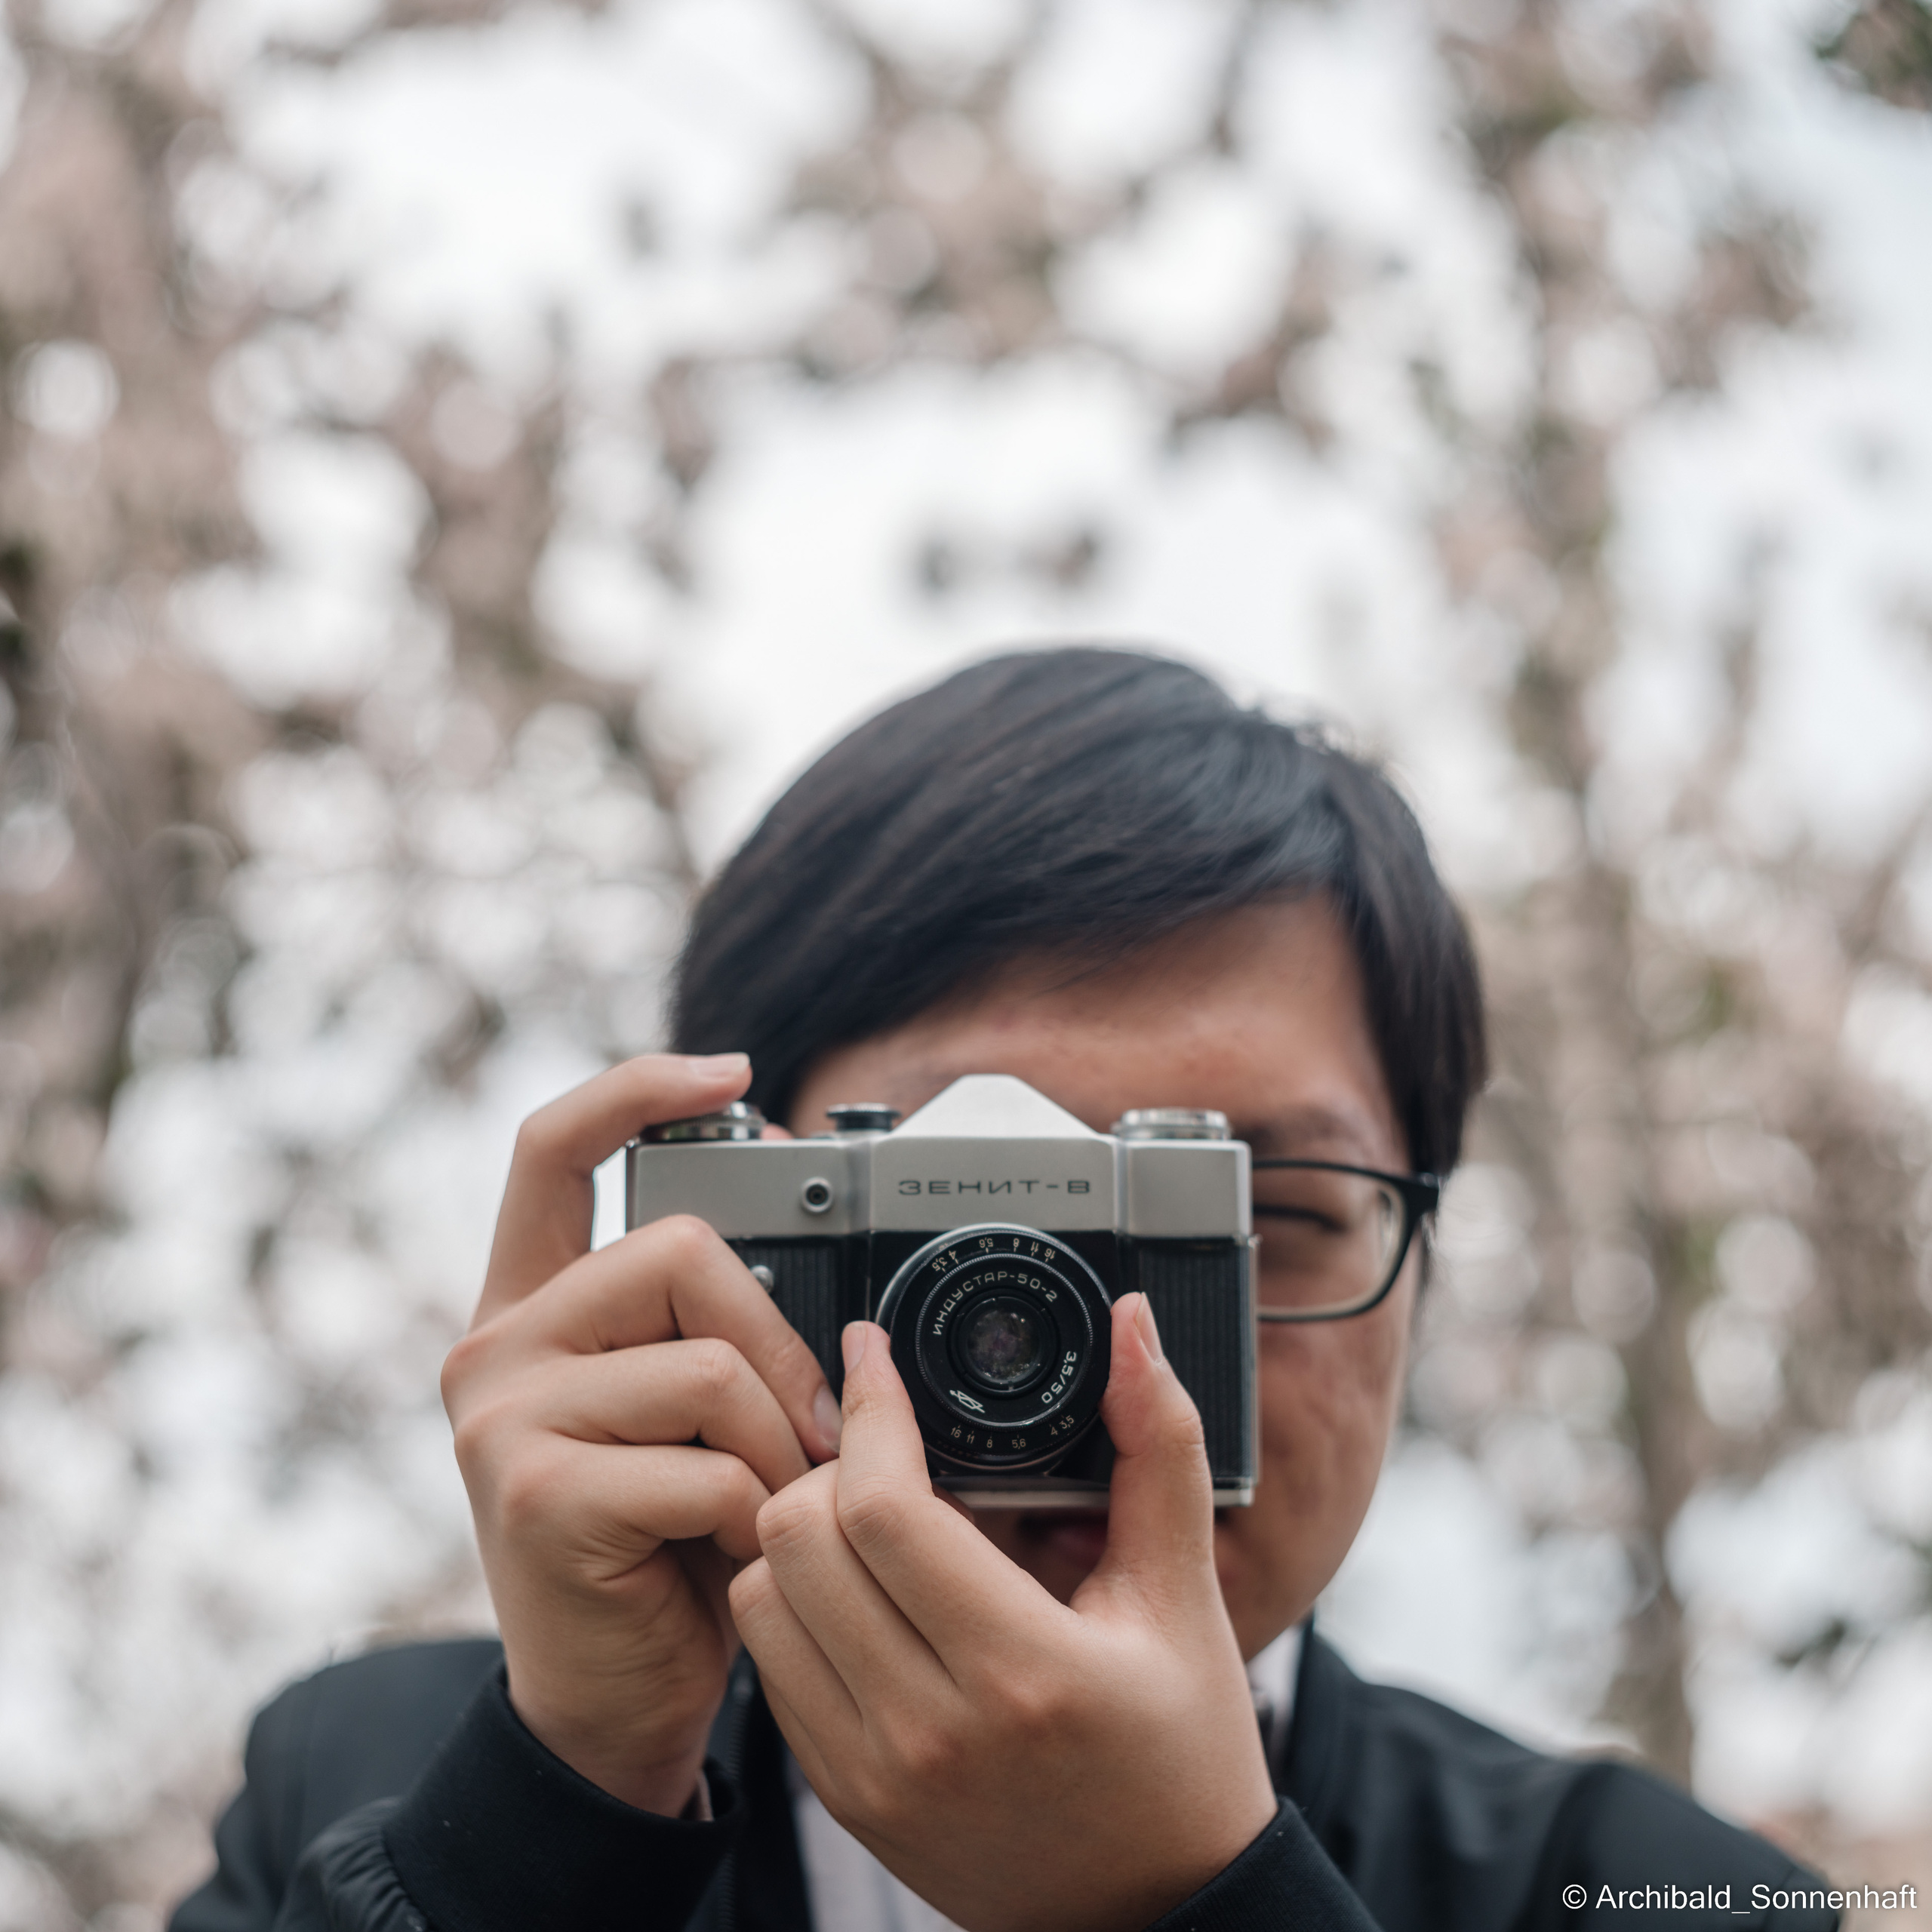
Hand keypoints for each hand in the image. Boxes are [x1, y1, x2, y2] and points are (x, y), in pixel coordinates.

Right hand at [442, 1052, 841, 1814]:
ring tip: (772, 1504)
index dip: (636, 1085)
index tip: (726, 1070)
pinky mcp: (537, 1495)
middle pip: (679, 1250)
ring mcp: (504, 1419)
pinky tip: (737, 1551)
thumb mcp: (673, 1413)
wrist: (606, 1710)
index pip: (552, 1147)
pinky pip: (708, 1462)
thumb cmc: (662, 1550)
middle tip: (803, 1430)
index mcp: (529, 1306)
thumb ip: (697, 1321)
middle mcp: (496, 1346)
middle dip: (777, 1340)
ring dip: (780, 1445)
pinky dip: (758, 1510)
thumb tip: (796, 1229)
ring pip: (711, 1364)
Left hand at [729, 1296, 1276, 1931]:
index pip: (883, 1509)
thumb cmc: (1180, 1752)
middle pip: (797, 1538)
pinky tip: (860, 1589)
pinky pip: (770, 1665)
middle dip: (831, 1462)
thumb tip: (1134, 1327)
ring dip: (802, 1534)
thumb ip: (1159, 1446)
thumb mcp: (1183, 1593)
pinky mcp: (843, 1797)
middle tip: (882, 1444)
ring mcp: (874, 1772)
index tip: (872, 1356)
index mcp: (1021, 1669)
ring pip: (762, 1594)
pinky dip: (796, 1604)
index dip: (868, 1410)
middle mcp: (930, 1729)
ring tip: (869, 1516)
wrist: (1154, 1915)